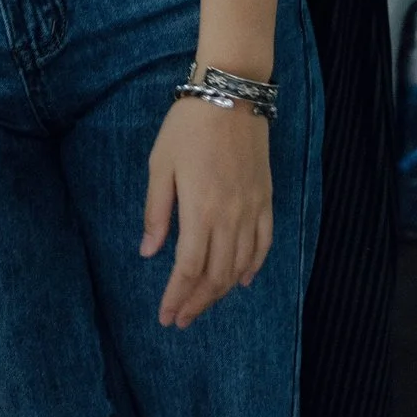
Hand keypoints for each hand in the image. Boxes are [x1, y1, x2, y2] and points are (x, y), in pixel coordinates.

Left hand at [140, 93, 272, 327]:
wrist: (231, 96)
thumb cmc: (188, 127)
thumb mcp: (160, 165)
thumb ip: (157, 212)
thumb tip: (149, 252)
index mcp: (200, 210)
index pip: (189, 268)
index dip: (177, 296)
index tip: (166, 316)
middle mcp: (230, 217)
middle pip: (216, 275)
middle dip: (197, 302)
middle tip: (181, 319)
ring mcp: (252, 210)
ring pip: (240, 265)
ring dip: (221, 292)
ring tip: (202, 305)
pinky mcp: (266, 200)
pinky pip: (264, 244)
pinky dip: (253, 267)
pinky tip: (240, 280)